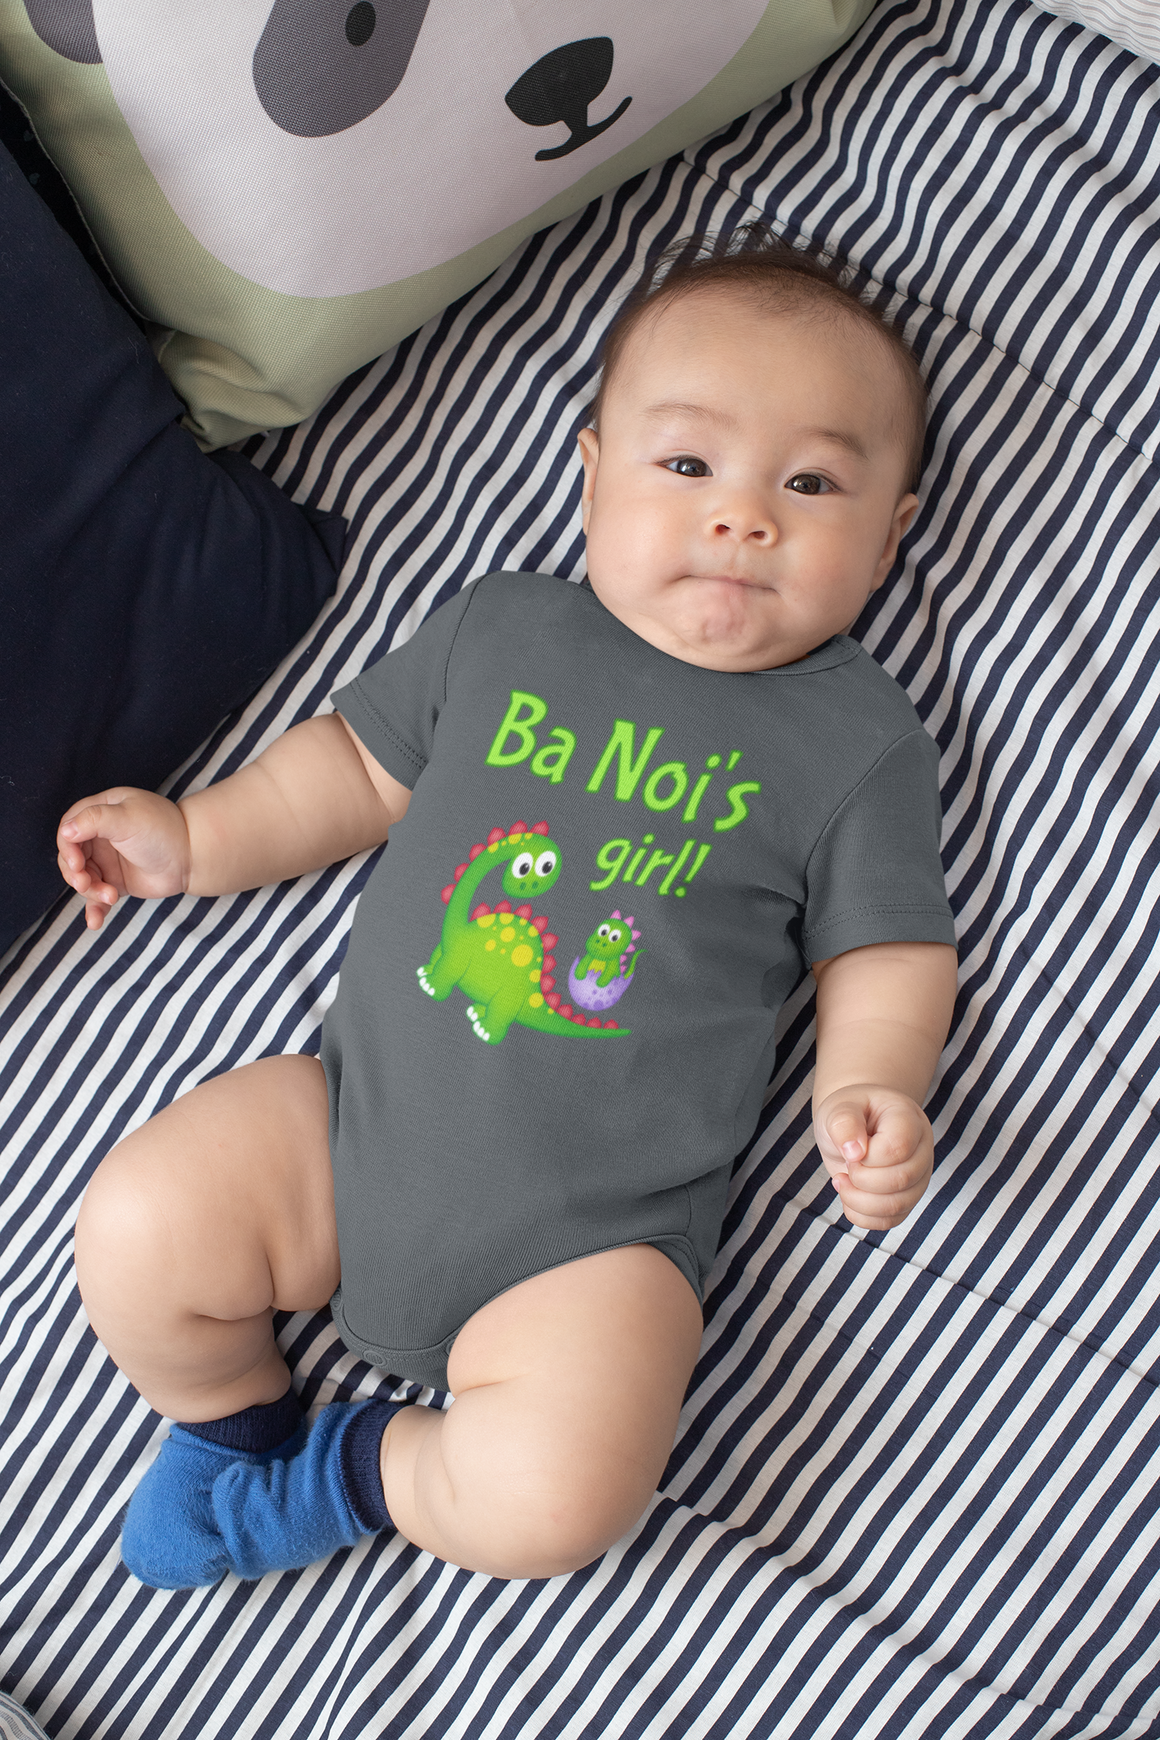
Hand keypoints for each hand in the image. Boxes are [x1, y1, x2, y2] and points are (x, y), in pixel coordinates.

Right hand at [57, 788, 191, 929]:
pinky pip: (97, 898)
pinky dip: (94, 910)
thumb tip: (65, 832)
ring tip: (111, 896)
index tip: (77, 863)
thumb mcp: (127, 819)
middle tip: (86, 884)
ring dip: (89, 892)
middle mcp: (102, 836)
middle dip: (75, 873)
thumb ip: (94, 820)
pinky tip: (95, 923)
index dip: (67, 846)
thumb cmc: (164, 832)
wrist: (193, 858)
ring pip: (82, 879)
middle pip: (72, 857)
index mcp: (102, 812)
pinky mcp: (117, 882)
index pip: (69, 827)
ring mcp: (108, 860)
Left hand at [814, 1083, 932, 1230]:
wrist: (854, 1127)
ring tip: (842, 1180)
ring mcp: (918, 1177)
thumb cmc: (849, 1114)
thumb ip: (843, 1122)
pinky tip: (849, 1194)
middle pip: (901, 1179)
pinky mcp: (907, 1199)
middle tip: (846, 1165)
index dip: (867, 1157)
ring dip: (859, 1201)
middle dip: (862, 1179)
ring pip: (898, 1206)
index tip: (850, 1148)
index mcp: (908, 1119)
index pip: (897, 1147)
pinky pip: (890, 1221)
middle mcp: (921, 1149)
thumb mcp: (839, 1108)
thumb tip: (854, 1151)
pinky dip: (862, 1215)